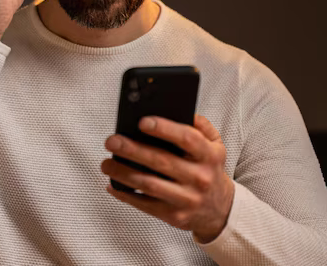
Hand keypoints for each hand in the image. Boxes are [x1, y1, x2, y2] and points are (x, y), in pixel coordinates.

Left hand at [101, 114, 234, 242]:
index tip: (141, 121)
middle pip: (161, 161)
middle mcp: (200, 178)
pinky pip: (145, 205)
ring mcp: (187, 199)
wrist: (220, 209)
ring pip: (149, 184)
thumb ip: (201, 125)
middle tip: (112, 141)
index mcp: (209, 155)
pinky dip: (125, 194)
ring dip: (123, 173)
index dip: (164, 129)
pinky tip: (112, 184)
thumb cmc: (209, 169)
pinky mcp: (174, 216)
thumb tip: (177, 111)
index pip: (187, 139)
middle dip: (132, 150)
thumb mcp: (215, 145)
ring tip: (106, 163)